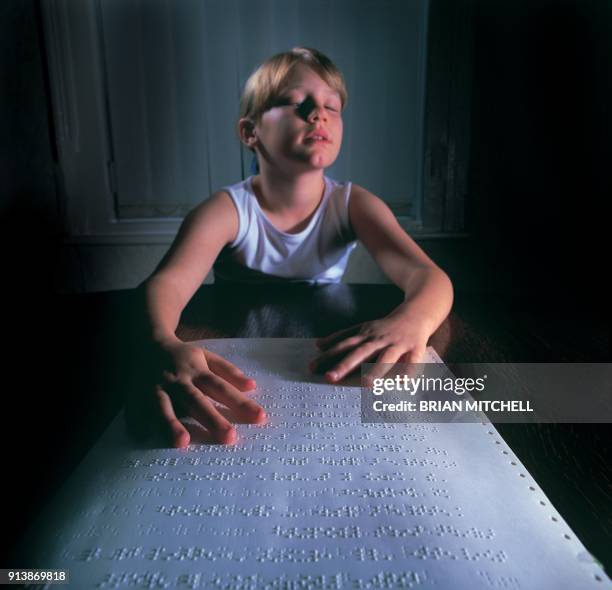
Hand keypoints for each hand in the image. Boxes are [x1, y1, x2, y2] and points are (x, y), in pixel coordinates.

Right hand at [127, 340, 265, 447]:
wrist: (146, 341)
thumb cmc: (183, 355)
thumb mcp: (207, 356)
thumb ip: (229, 371)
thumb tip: (253, 386)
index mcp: (197, 370)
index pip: (222, 388)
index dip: (240, 402)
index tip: (260, 417)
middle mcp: (179, 380)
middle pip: (197, 400)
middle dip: (213, 419)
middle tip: (229, 438)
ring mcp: (158, 388)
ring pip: (167, 407)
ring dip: (173, 425)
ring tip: (182, 443)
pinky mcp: (139, 395)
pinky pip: (140, 410)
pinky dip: (142, 423)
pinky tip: (146, 438)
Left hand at [309, 313, 429, 382]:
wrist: (416, 313)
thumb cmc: (386, 326)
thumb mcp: (363, 328)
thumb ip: (342, 337)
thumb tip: (318, 345)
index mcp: (365, 335)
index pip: (343, 345)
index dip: (328, 356)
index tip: (312, 367)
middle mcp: (379, 339)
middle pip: (360, 352)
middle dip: (344, 365)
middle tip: (330, 378)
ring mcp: (397, 344)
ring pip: (385, 357)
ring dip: (376, 370)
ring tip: (366, 384)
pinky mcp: (415, 349)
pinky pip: (412, 362)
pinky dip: (408, 372)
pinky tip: (402, 384)